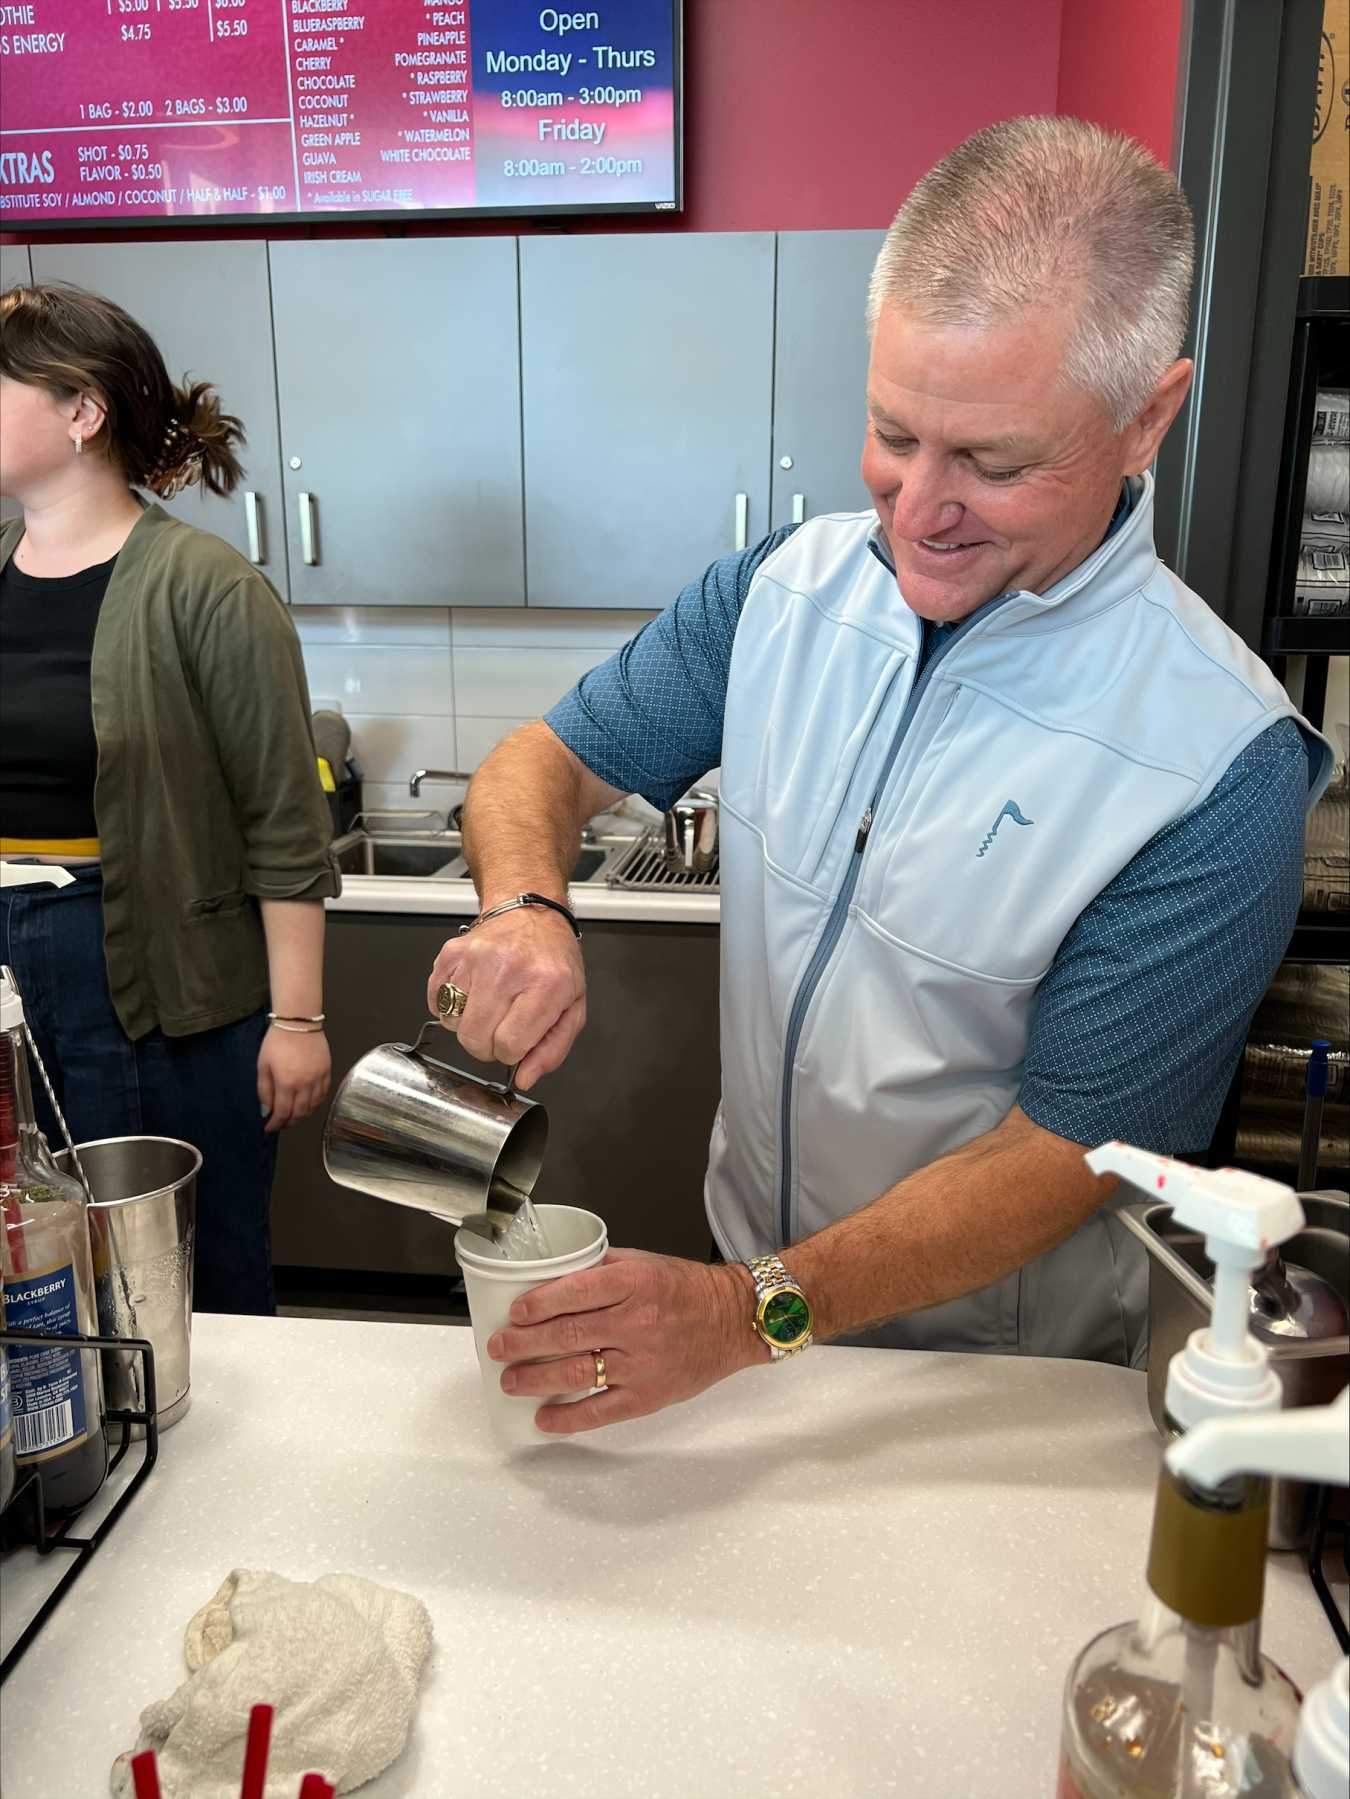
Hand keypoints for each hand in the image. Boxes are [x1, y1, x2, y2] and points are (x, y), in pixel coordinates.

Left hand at [257, 1026, 330, 1131]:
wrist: (299, 1023)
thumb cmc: (276, 1042)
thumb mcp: (263, 1066)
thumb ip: (264, 1091)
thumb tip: (267, 1111)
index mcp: (286, 1083)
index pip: (283, 1113)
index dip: (276, 1124)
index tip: (269, 1128)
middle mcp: (305, 1084)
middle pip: (299, 1113)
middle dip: (289, 1123)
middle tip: (281, 1125)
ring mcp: (318, 1079)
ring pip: (312, 1106)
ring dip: (302, 1115)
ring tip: (293, 1116)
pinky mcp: (327, 1072)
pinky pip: (323, 1095)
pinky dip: (314, 1103)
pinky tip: (307, 1104)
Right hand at [426, 906, 584, 1089]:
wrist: (531, 914)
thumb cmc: (553, 960)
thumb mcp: (572, 1007)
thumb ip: (553, 1048)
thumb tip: (525, 1076)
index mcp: (544, 985)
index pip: (509, 1045)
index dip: (510, 1053)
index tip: (516, 1041)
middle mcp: (508, 969)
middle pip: (474, 1039)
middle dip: (486, 1045)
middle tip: (500, 1027)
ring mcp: (475, 959)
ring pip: (453, 1023)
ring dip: (467, 1025)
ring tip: (488, 1006)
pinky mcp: (452, 953)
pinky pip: (437, 999)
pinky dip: (449, 1005)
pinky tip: (471, 993)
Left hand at [486, 1248, 768, 1433]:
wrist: (734, 1320)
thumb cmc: (688, 1291)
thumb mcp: (644, 1263)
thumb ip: (600, 1269)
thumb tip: (552, 1278)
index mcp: (635, 1284)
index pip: (575, 1292)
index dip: (539, 1304)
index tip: (514, 1312)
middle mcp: (638, 1322)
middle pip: (568, 1335)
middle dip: (524, 1343)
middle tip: (498, 1347)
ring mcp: (643, 1363)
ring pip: (577, 1373)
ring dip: (535, 1379)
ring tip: (510, 1380)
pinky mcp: (649, 1395)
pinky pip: (601, 1411)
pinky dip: (568, 1418)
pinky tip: (544, 1418)